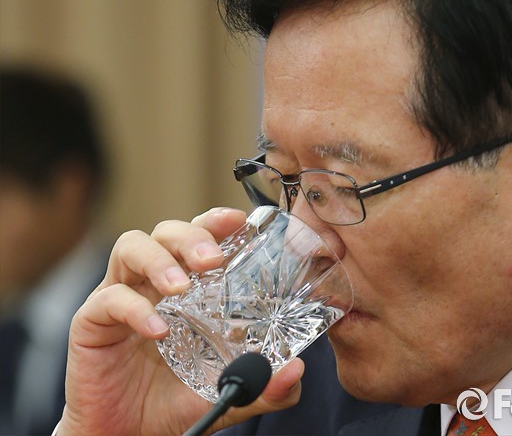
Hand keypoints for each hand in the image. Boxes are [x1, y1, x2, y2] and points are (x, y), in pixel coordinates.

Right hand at [58, 208, 304, 435]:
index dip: (217, 221)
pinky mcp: (92, 322)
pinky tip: (158, 330)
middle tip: (212, 258)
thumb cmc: (177, 401)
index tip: (240, 220)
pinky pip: (108, 299)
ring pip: (131, 246)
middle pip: (166, 231)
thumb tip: (296, 372)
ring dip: (158, 259)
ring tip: (179, 286)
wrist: (131, 435)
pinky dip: (134, 309)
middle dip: (191, 235)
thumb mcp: (230, 392)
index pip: (201, 237)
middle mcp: (155, 282)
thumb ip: (265, 385)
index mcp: (189, 287)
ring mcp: (122, 297)